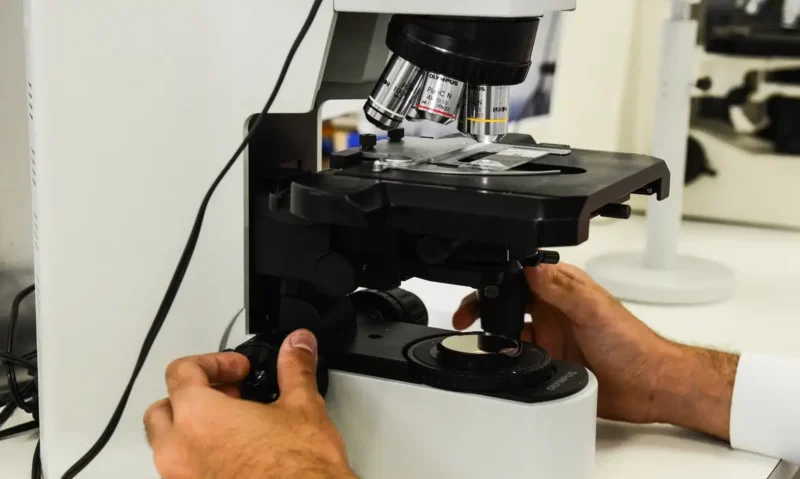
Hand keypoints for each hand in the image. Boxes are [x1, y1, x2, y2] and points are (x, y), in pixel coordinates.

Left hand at [144, 329, 355, 478]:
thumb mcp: (303, 408)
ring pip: (167, 446)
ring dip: (191, 430)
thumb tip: (297, 345)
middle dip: (192, 396)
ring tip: (231, 427)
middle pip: (162, 409)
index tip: (238, 369)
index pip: (182, 372)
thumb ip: (294, 368)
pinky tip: (235, 457)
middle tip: (228, 395)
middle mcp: (180, 452)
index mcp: (198, 418)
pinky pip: (183, 473)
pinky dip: (200, 459)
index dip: (214, 362)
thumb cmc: (299, 472)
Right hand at [453, 263, 737, 439]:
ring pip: (509, 332)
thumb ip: (561, 289)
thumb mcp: (594, 309)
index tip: (479, 285)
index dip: (498, 276)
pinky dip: (509, 361)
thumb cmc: (633, 343)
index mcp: (562, 288)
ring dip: (496, 336)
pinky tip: (508, 363)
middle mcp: (553, 310)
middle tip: (467, 316)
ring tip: (487, 341)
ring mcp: (550, 337)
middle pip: (507, 302)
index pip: (521, 274)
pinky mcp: (549, 363)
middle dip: (485, 306)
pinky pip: (519, 360)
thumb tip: (532, 268)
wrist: (649, 385)